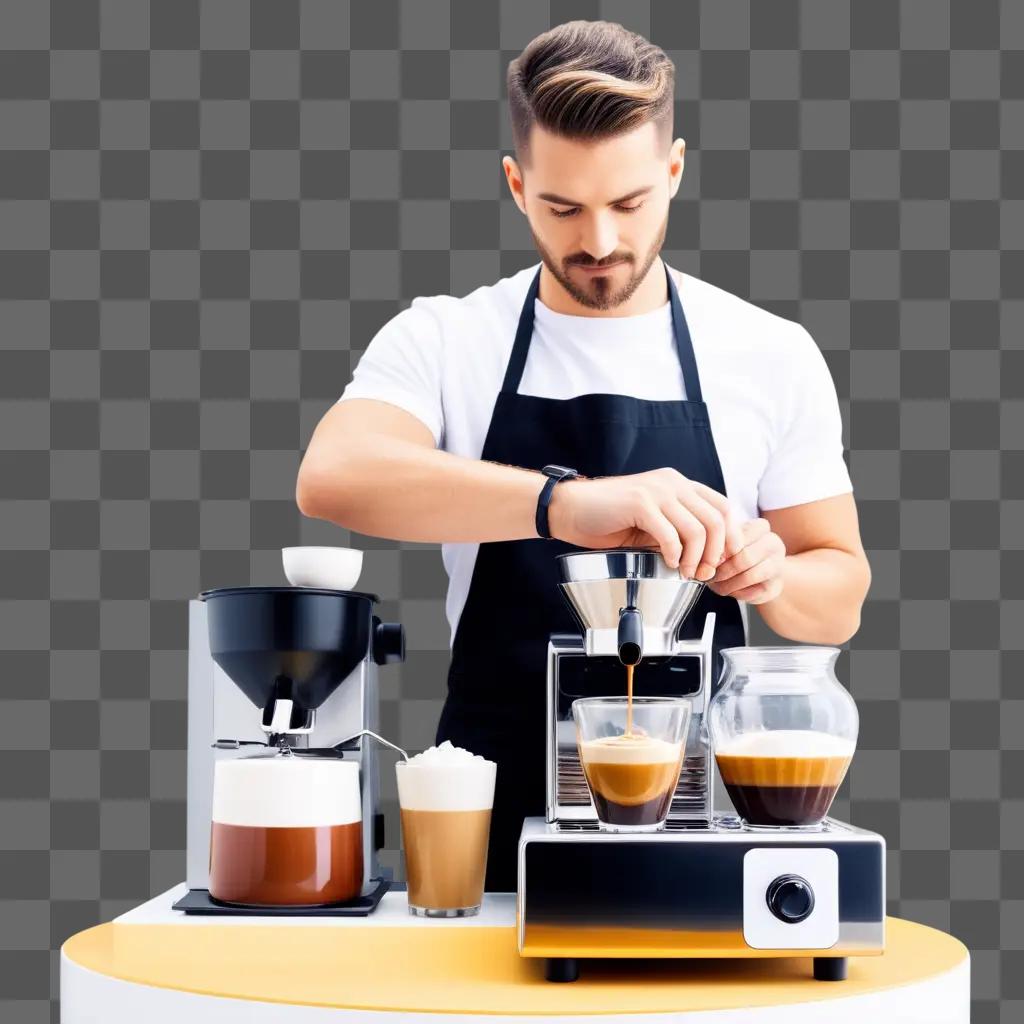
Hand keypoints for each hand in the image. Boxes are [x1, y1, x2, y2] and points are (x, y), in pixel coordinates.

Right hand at [547, 468, 743, 580]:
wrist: (569, 508)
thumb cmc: (606, 518)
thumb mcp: (651, 521)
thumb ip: (677, 529)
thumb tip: (708, 556)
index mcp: (678, 484)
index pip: (722, 506)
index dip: (731, 536)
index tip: (725, 560)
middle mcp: (672, 482)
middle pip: (716, 519)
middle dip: (717, 552)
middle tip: (706, 573)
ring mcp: (656, 491)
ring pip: (698, 529)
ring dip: (696, 558)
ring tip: (686, 572)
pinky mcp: (640, 503)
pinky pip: (671, 535)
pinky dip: (674, 555)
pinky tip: (668, 563)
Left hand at [708, 518, 785, 603]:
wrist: (761, 575)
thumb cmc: (738, 554)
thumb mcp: (728, 543)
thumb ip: (720, 545)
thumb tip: (707, 557)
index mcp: (760, 527)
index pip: (736, 536)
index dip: (718, 550)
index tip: (707, 559)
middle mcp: (773, 543)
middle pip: (744, 557)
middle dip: (722, 570)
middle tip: (708, 576)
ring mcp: (778, 565)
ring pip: (749, 576)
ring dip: (727, 584)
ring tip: (716, 585)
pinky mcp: (776, 586)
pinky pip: (752, 592)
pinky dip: (736, 594)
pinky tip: (729, 590)